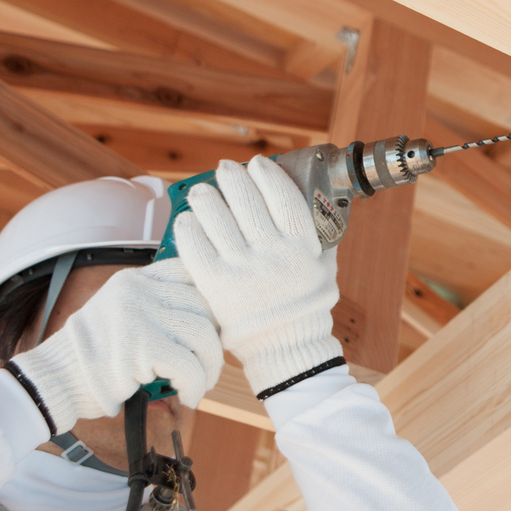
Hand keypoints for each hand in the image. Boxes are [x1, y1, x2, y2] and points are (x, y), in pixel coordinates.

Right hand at [7, 260, 220, 433]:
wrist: (54, 379)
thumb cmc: (92, 356)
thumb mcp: (120, 313)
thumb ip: (155, 306)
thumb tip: (209, 319)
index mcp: (136, 279)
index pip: (191, 272)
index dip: (212, 301)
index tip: (213, 327)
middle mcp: (139, 290)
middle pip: (205, 304)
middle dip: (215, 339)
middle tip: (210, 363)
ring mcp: (139, 316)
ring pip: (203, 334)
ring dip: (210, 366)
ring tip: (202, 384)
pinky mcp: (139, 348)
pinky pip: (189, 365)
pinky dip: (196, 385)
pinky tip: (189, 396)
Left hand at [172, 157, 342, 395]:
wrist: (286, 347)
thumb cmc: (303, 303)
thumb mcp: (322, 266)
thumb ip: (318, 235)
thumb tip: (314, 200)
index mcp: (303, 247)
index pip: (284, 197)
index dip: (268, 175)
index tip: (259, 163)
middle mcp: (274, 256)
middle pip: (247, 202)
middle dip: (233, 178)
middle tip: (225, 169)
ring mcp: (243, 271)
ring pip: (217, 219)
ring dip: (207, 197)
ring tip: (202, 191)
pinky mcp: (217, 287)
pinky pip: (196, 247)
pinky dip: (189, 228)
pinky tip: (187, 219)